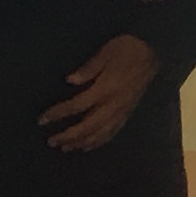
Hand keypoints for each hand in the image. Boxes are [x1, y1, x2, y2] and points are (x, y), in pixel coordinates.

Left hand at [39, 32, 158, 150]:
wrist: (153, 51)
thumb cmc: (126, 48)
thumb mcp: (106, 52)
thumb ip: (89, 68)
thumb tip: (70, 81)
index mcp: (105, 88)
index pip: (77, 105)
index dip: (58, 114)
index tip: (42, 120)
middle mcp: (113, 104)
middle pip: (87, 126)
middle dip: (68, 136)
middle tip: (51, 141)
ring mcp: (122, 111)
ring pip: (100, 133)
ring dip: (81, 143)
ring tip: (65, 148)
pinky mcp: (128, 113)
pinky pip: (112, 132)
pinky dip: (98, 142)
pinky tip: (88, 146)